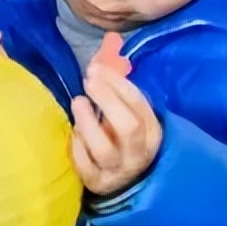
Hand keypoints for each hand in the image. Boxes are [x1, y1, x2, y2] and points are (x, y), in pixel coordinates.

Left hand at [71, 38, 160, 195]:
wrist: (124, 180)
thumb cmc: (122, 136)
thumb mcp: (128, 111)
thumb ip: (118, 83)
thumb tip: (110, 42)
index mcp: (152, 132)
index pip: (140, 106)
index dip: (117, 84)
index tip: (97, 69)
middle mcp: (138, 153)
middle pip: (128, 127)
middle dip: (107, 99)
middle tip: (89, 80)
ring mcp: (118, 170)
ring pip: (105, 150)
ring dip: (88, 123)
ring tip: (78, 102)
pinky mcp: (98, 183)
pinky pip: (86, 167)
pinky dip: (77, 147)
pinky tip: (74, 133)